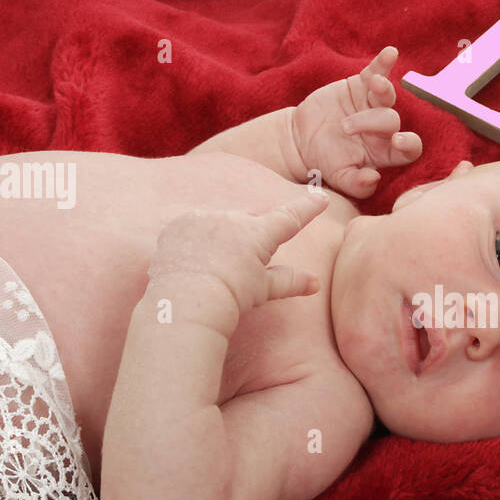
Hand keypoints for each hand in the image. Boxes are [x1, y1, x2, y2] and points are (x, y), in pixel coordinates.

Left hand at [148, 192, 328, 315]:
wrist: (185, 302)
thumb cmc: (229, 297)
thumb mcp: (263, 290)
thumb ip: (290, 282)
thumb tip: (316, 283)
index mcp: (257, 233)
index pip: (289, 218)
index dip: (307, 208)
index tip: (321, 197)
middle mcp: (231, 218)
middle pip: (250, 220)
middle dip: (251, 235)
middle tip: (244, 262)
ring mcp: (203, 218)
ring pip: (220, 222)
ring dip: (222, 236)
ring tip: (214, 267)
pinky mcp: (178, 224)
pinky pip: (193, 226)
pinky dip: (196, 239)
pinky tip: (193, 261)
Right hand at [292, 45, 423, 198]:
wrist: (301, 141)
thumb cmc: (325, 162)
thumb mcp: (339, 178)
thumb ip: (358, 184)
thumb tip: (374, 180)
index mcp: (385, 152)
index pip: (409, 149)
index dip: (409, 144)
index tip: (398, 142)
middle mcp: (384, 128)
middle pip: (391, 120)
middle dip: (371, 122)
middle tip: (345, 128)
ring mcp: (373, 104)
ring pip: (387, 95)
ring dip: (384, 89)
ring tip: (374, 85)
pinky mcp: (361, 86)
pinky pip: (376, 71)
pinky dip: (383, 62)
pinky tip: (391, 53)